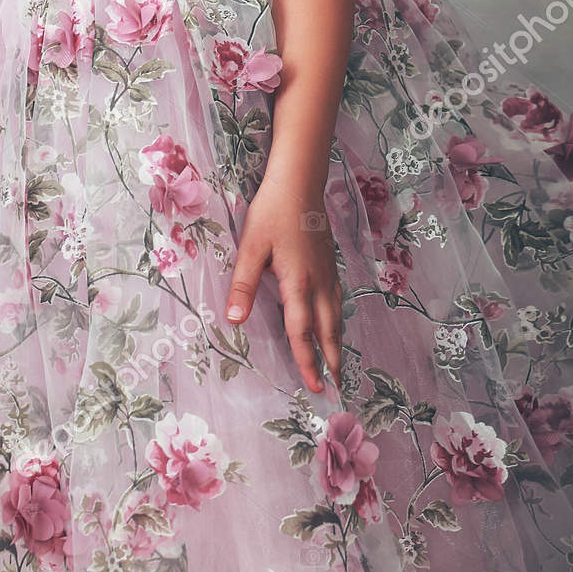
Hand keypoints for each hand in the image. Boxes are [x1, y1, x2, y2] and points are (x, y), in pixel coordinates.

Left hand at [224, 176, 342, 393]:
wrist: (299, 183)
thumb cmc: (272, 213)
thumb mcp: (251, 248)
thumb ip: (244, 285)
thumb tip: (235, 321)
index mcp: (298, 283)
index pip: (302, 332)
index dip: (306, 361)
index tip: (312, 387)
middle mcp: (318, 283)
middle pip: (328, 330)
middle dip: (331, 361)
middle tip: (335, 388)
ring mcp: (327, 272)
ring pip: (336, 316)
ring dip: (337, 342)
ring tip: (338, 364)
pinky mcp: (329, 262)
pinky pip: (337, 300)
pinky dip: (338, 320)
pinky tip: (335, 322)